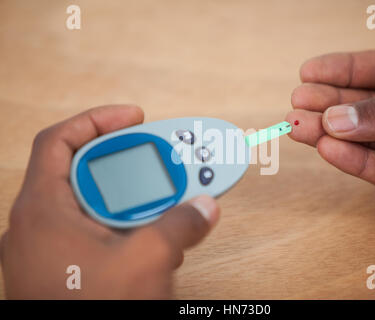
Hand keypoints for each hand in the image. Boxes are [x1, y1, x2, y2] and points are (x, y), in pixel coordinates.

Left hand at [0, 105, 219, 298]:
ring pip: (98, 205)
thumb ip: (180, 226)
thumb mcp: (146, 263)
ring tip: (168, 195)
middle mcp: (42, 224)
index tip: (135, 117)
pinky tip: (154, 231)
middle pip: (87, 172)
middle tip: (163, 158)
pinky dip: (129, 223)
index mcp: (43, 210)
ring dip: (136, 196)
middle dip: (130, 161)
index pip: (60, 142)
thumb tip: (205, 207)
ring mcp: (54, 248)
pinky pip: (101, 231)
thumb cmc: (90, 312)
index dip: (97, 120)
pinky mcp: (69, 268)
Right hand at [286, 51, 374, 231]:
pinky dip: (354, 162)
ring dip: (332, 134)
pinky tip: (327, 150)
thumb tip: (338, 117)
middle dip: (330, 103)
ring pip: (369, 140)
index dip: (344, 69)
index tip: (309, 71)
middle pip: (369, 105)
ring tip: (298, 128)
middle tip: (297, 103)